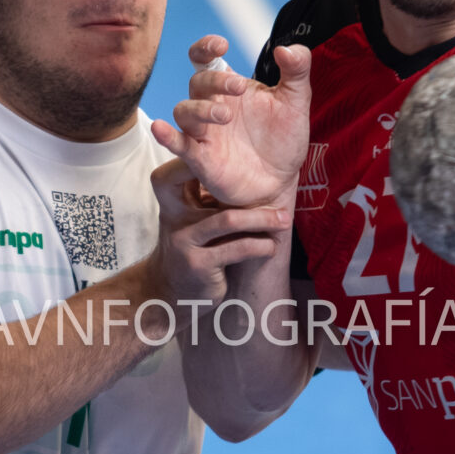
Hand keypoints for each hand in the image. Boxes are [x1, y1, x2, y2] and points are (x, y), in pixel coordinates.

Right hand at [151, 34, 312, 208]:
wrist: (283, 181)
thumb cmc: (284, 139)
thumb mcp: (297, 101)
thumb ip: (297, 69)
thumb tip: (285, 48)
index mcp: (229, 88)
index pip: (205, 60)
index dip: (205, 48)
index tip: (221, 45)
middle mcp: (211, 106)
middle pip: (197, 82)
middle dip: (215, 81)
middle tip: (239, 87)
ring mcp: (203, 133)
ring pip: (184, 111)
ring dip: (200, 109)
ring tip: (225, 116)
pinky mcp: (201, 160)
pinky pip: (178, 146)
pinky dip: (167, 137)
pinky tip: (159, 129)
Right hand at [153, 157, 290, 301]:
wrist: (170, 293)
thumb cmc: (192, 250)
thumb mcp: (191, 222)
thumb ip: (207, 200)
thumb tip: (249, 174)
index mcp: (172, 202)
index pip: (185, 171)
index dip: (202, 161)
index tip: (240, 160)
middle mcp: (174, 217)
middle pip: (213, 190)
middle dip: (249, 192)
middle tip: (280, 195)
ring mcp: (185, 241)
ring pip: (229, 220)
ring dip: (263, 219)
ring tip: (284, 221)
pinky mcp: (198, 264)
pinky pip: (238, 248)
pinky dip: (260, 246)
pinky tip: (271, 247)